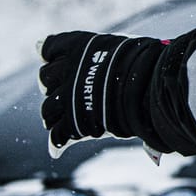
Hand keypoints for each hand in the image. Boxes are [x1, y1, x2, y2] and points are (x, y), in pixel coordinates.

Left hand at [37, 31, 161, 158]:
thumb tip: (90, 50)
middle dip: (54, 84)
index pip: (50, 48)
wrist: (149, 86)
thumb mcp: (124, 47)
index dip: (51, 55)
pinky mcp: (71, 123)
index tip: (52, 58)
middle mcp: (66, 71)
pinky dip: (58, 142)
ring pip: (48, 109)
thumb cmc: (147, 62)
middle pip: (46, 77)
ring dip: (54, 114)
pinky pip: (57, 134)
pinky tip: (58, 148)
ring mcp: (66, 98)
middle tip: (67, 91)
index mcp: (78, 47)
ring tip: (63, 120)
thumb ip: (106, 52)